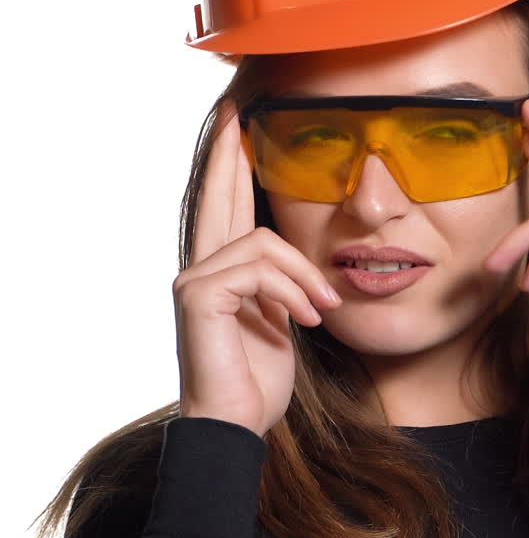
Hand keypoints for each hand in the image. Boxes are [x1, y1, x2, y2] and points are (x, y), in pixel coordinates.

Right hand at [173, 100, 342, 436]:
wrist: (236, 425)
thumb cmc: (258, 380)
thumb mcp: (280, 321)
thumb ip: (280, 285)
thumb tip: (298, 260)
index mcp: (220, 272)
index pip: (227, 205)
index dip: (231, 165)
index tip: (238, 126)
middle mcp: (200, 268)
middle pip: (218, 195)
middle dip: (229, 152)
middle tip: (237, 111)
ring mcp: (195, 280)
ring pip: (264, 241)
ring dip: (305, 275)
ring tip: (323, 308)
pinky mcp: (199, 295)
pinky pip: (260, 267)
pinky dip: (293, 291)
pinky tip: (307, 320)